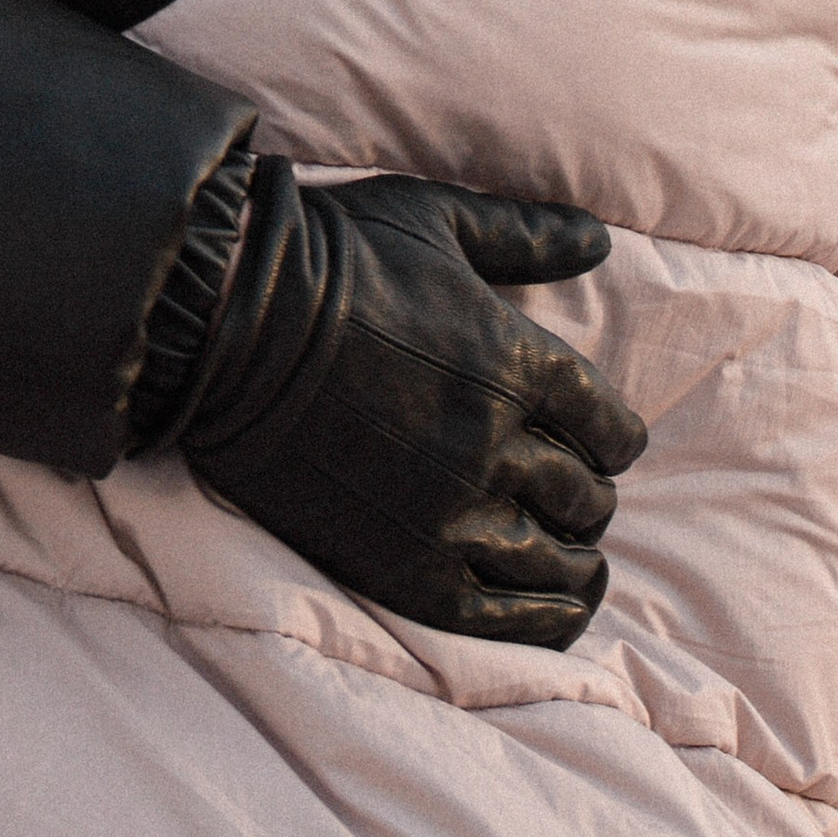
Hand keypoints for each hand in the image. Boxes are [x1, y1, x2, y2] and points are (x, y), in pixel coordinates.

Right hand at [172, 161, 645, 649]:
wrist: (226, 323)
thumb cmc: (333, 256)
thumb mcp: (436, 218)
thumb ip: (526, 234)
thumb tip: (598, 238)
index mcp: (516, 363)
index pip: (611, 429)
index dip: (611, 437)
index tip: (594, 440)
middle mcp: (497, 446)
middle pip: (585, 497)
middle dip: (586, 495)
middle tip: (568, 492)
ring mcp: (451, 513)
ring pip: (554, 561)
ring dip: (575, 561)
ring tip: (574, 559)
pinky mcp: (404, 566)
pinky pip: (502, 615)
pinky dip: (543, 618)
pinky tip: (554, 609)